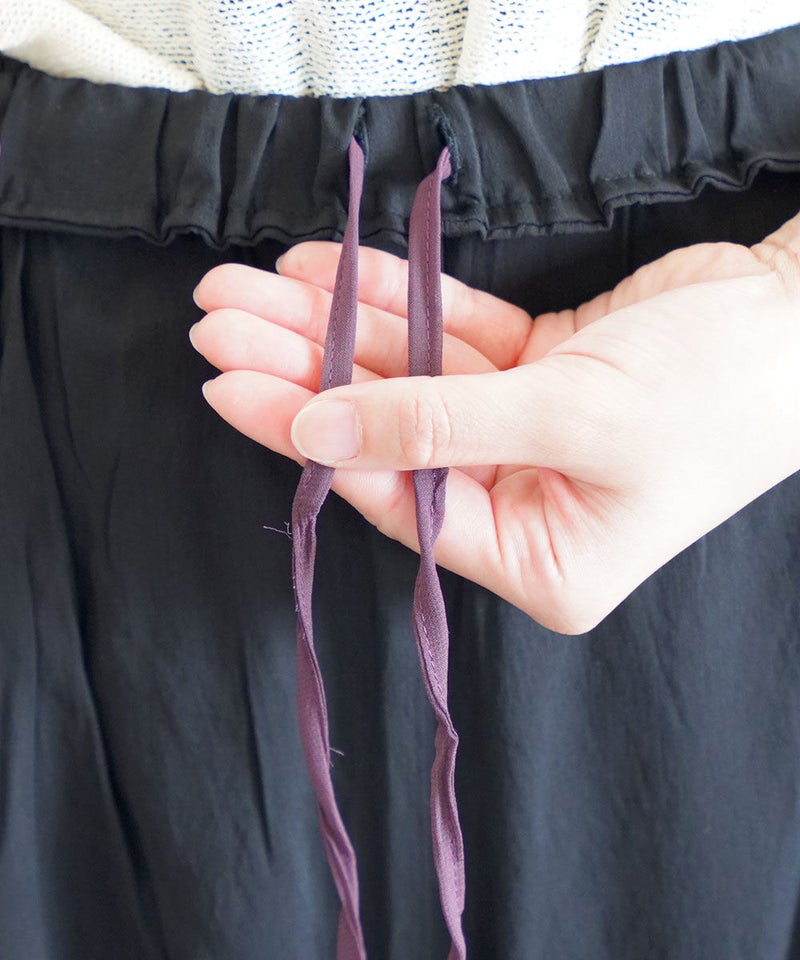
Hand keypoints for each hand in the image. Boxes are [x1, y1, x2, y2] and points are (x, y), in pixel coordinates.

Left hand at [190, 213, 799, 633]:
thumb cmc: (718, 394)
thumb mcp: (571, 415)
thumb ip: (437, 424)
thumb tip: (316, 431)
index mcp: (537, 558)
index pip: (397, 499)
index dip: (309, 440)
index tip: (235, 386)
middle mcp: (521, 506)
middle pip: (387, 437)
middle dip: (304, 372)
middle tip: (220, 321)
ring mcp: (522, 437)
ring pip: (408, 380)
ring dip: (335, 328)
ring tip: (252, 285)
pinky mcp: (531, 376)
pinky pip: (449, 339)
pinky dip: (396, 304)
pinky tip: (329, 272)